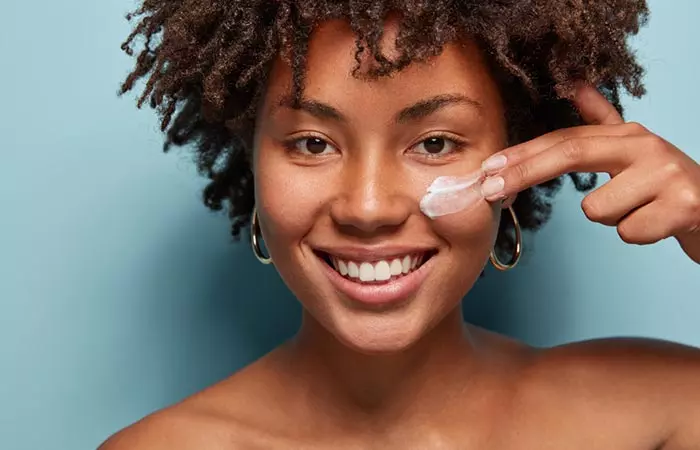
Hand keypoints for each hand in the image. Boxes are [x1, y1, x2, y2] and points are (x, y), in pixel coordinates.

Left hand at [479, 83, 699, 263]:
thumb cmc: (665, 184)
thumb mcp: (635, 150)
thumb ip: (602, 121)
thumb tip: (574, 84)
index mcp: (628, 135)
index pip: (565, 138)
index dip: (524, 153)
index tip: (488, 167)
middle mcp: (646, 146)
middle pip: (572, 154)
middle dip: (525, 172)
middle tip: (490, 191)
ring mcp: (667, 174)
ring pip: (598, 209)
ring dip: (611, 218)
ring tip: (640, 210)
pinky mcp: (684, 206)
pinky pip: (628, 232)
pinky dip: (637, 235)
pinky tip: (657, 224)